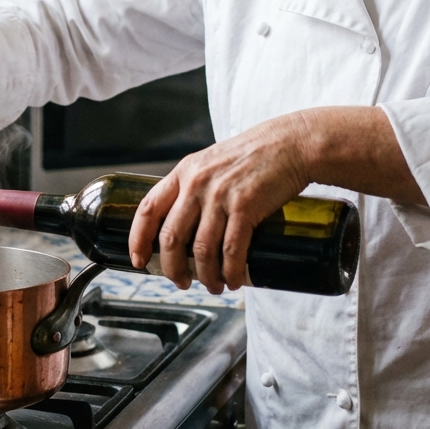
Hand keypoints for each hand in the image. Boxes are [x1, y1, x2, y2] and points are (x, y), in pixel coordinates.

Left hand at [127, 112, 314, 294]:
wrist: (291, 143)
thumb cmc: (254, 155)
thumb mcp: (213, 163)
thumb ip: (195, 187)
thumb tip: (185, 226)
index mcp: (184, 172)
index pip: (149, 209)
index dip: (138, 239)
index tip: (138, 260)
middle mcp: (197, 183)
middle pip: (171, 237)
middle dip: (172, 268)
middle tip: (181, 282)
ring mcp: (220, 195)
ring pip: (201, 250)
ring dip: (206, 276)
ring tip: (214, 285)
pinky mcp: (246, 206)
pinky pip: (231, 250)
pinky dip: (231, 272)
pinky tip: (234, 280)